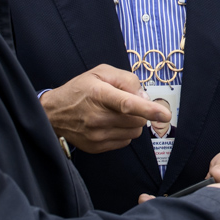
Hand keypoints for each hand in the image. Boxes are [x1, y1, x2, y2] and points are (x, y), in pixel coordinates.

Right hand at [39, 66, 170, 152]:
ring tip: (115, 114)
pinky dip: (123, 132)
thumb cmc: (79, 90)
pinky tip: (110, 124)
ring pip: (134, 133)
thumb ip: (125, 79)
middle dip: (139, 112)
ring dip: (132, 123)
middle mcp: (98, 117)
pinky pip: (124, 141)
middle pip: (136, 120)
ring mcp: (97, 135)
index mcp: (99, 94)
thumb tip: (143, 97)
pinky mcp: (97, 147)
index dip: (148, 109)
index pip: (127, 104)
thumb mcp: (100, 72)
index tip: (165, 114)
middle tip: (126, 103)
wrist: (54, 113)